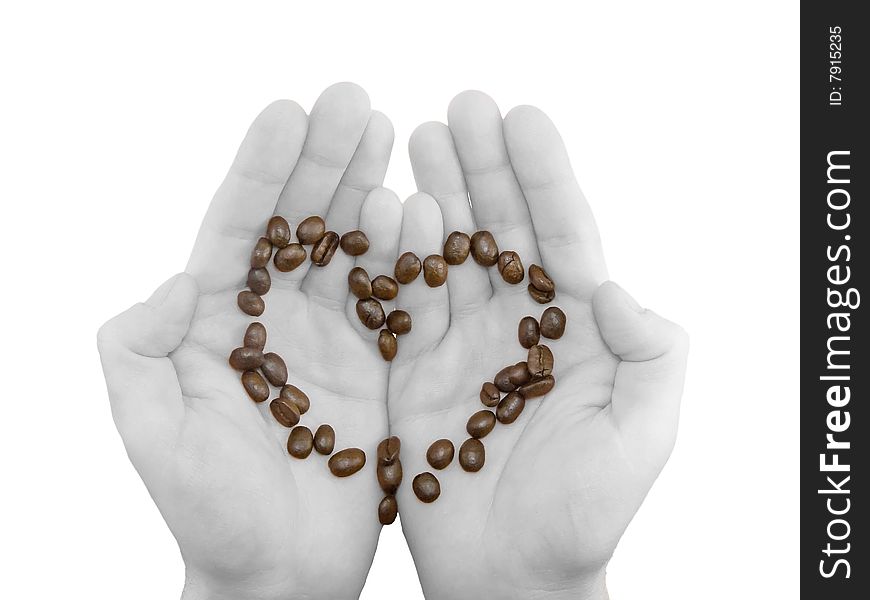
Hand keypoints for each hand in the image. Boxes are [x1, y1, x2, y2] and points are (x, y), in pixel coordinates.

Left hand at [97, 83, 401, 599]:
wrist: (279, 572)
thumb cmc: (210, 513)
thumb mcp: (152, 434)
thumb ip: (139, 352)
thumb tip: (179, 280)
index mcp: (217, 324)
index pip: (239, 228)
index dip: (263, 169)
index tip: (291, 112)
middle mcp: (273, 321)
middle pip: (300, 223)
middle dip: (324, 160)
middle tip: (355, 101)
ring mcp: (329, 340)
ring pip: (350, 248)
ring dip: (369, 190)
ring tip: (392, 134)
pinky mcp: (375, 367)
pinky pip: (393, 299)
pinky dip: (407, 255)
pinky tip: (421, 211)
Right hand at [389, 91, 688, 599]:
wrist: (513, 573)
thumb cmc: (585, 513)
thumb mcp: (645, 436)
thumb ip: (652, 356)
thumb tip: (616, 287)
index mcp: (576, 330)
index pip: (563, 236)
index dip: (544, 176)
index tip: (521, 119)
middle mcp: (520, 325)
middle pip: (501, 229)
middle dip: (483, 167)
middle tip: (459, 108)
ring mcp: (465, 345)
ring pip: (450, 253)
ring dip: (436, 193)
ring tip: (417, 137)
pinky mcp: (416, 370)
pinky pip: (406, 304)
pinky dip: (398, 257)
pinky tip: (389, 209)